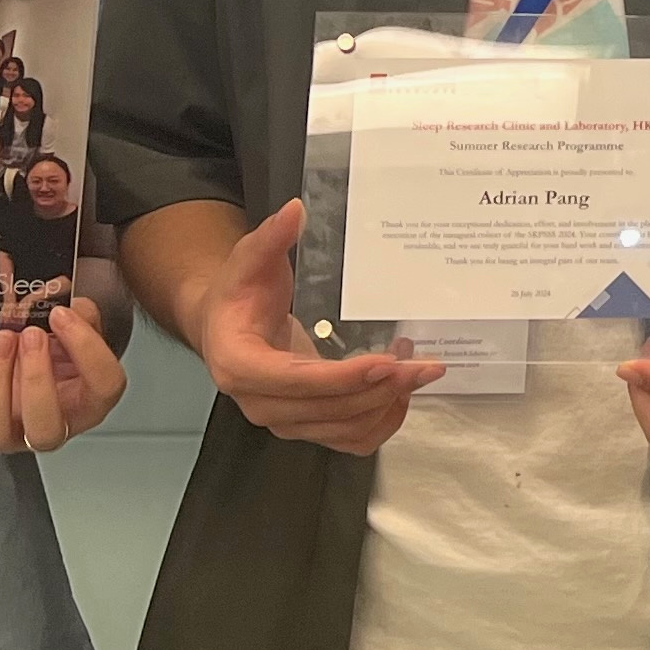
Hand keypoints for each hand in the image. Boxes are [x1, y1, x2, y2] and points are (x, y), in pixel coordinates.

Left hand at [0, 301, 125, 452]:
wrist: (20, 362)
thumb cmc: (52, 353)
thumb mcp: (75, 331)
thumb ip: (82, 317)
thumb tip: (72, 307)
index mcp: (88, 403)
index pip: (104, 387)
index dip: (87, 349)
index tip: (62, 316)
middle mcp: (49, 427)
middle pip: (46, 430)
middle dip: (36, 380)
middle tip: (31, 335)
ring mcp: (6, 432)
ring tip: (3, 337)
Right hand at [198, 199, 444, 451]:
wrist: (226, 326)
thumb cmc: (238, 293)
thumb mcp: (249, 259)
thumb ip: (270, 238)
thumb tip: (295, 210)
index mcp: (239, 366)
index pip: (295, 382)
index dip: (342, 377)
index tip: (386, 362)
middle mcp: (261, 404)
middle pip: (329, 410)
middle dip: (380, 389)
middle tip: (423, 365)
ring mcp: (286, 421)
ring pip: (345, 429)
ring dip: (388, 404)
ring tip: (420, 369)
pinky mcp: (307, 426)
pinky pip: (351, 439)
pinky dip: (382, 422)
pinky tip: (403, 393)